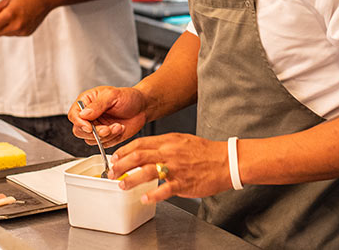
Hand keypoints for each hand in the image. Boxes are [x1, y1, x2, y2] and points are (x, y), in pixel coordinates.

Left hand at [0, 0, 51, 36]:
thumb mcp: (7, 0)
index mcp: (10, 14)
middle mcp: (17, 25)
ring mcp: (23, 30)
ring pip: (4, 33)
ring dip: (2, 27)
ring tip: (11, 14)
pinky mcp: (27, 33)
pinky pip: (12, 33)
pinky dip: (11, 28)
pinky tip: (19, 17)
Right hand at [68, 86, 148, 146]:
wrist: (143, 107)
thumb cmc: (129, 97)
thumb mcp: (113, 95)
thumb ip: (98, 104)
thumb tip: (83, 114)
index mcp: (87, 102)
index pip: (74, 115)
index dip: (79, 123)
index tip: (89, 126)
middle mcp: (89, 116)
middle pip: (79, 130)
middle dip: (94, 132)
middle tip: (107, 129)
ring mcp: (96, 127)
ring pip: (91, 139)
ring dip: (106, 135)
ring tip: (118, 125)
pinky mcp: (105, 137)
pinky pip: (102, 144)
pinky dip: (112, 139)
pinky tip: (120, 128)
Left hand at [109, 133, 230, 203]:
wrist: (226, 161)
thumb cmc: (205, 152)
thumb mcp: (182, 140)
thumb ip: (164, 145)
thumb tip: (145, 150)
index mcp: (169, 141)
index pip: (140, 143)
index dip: (124, 150)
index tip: (115, 157)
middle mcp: (170, 152)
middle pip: (139, 156)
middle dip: (121, 165)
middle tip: (112, 172)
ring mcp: (176, 168)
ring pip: (147, 171)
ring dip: (131, 179)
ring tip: (122, 185)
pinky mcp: (183, 183)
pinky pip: (164, 190)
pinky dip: (152, 195)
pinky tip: (144, 198)